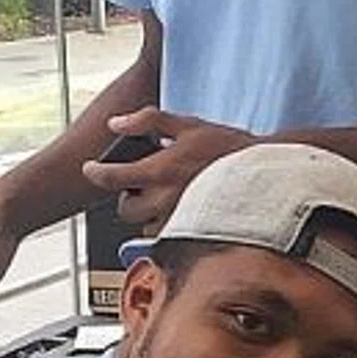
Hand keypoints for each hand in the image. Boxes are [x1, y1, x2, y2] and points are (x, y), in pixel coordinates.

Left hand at [83, 110, 250, 232]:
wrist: (265, 174)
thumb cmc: (229, 148)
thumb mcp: (188, 125)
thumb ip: (148, 121)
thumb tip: (115, 124)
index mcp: (159, 170)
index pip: (110, 177)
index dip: (94, 172)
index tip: (91, 168)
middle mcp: (165, 200)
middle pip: (125, 209)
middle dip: (128, 197)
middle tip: (141, 185)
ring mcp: (179, 220)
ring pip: (145, 226)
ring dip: (149, 214)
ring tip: (165, 198)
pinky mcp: (194, 234)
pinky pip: (169, 236)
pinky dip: (168, 225)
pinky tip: (180, 211)